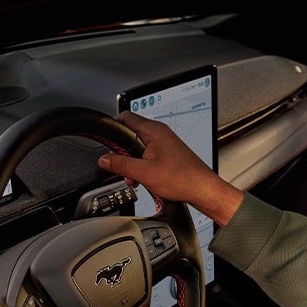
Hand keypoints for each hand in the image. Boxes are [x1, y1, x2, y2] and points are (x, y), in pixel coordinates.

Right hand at [98, 111, 243, 225]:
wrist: (201, 189)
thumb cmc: (182, 178)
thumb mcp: (144, 173)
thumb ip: (121, 165)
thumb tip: (104, 160)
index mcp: (154, 131)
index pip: (125, 117)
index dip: (112, 127)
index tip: (105, 141)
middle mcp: (160, 133)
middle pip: (130, 134)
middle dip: (122, 152)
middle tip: (122, 166)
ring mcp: (164, 142)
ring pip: (138, 147)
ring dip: (132, 162)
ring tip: (135, 177)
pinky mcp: (167, 153)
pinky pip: (147, 154)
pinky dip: (142, 166)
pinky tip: (144, 179)